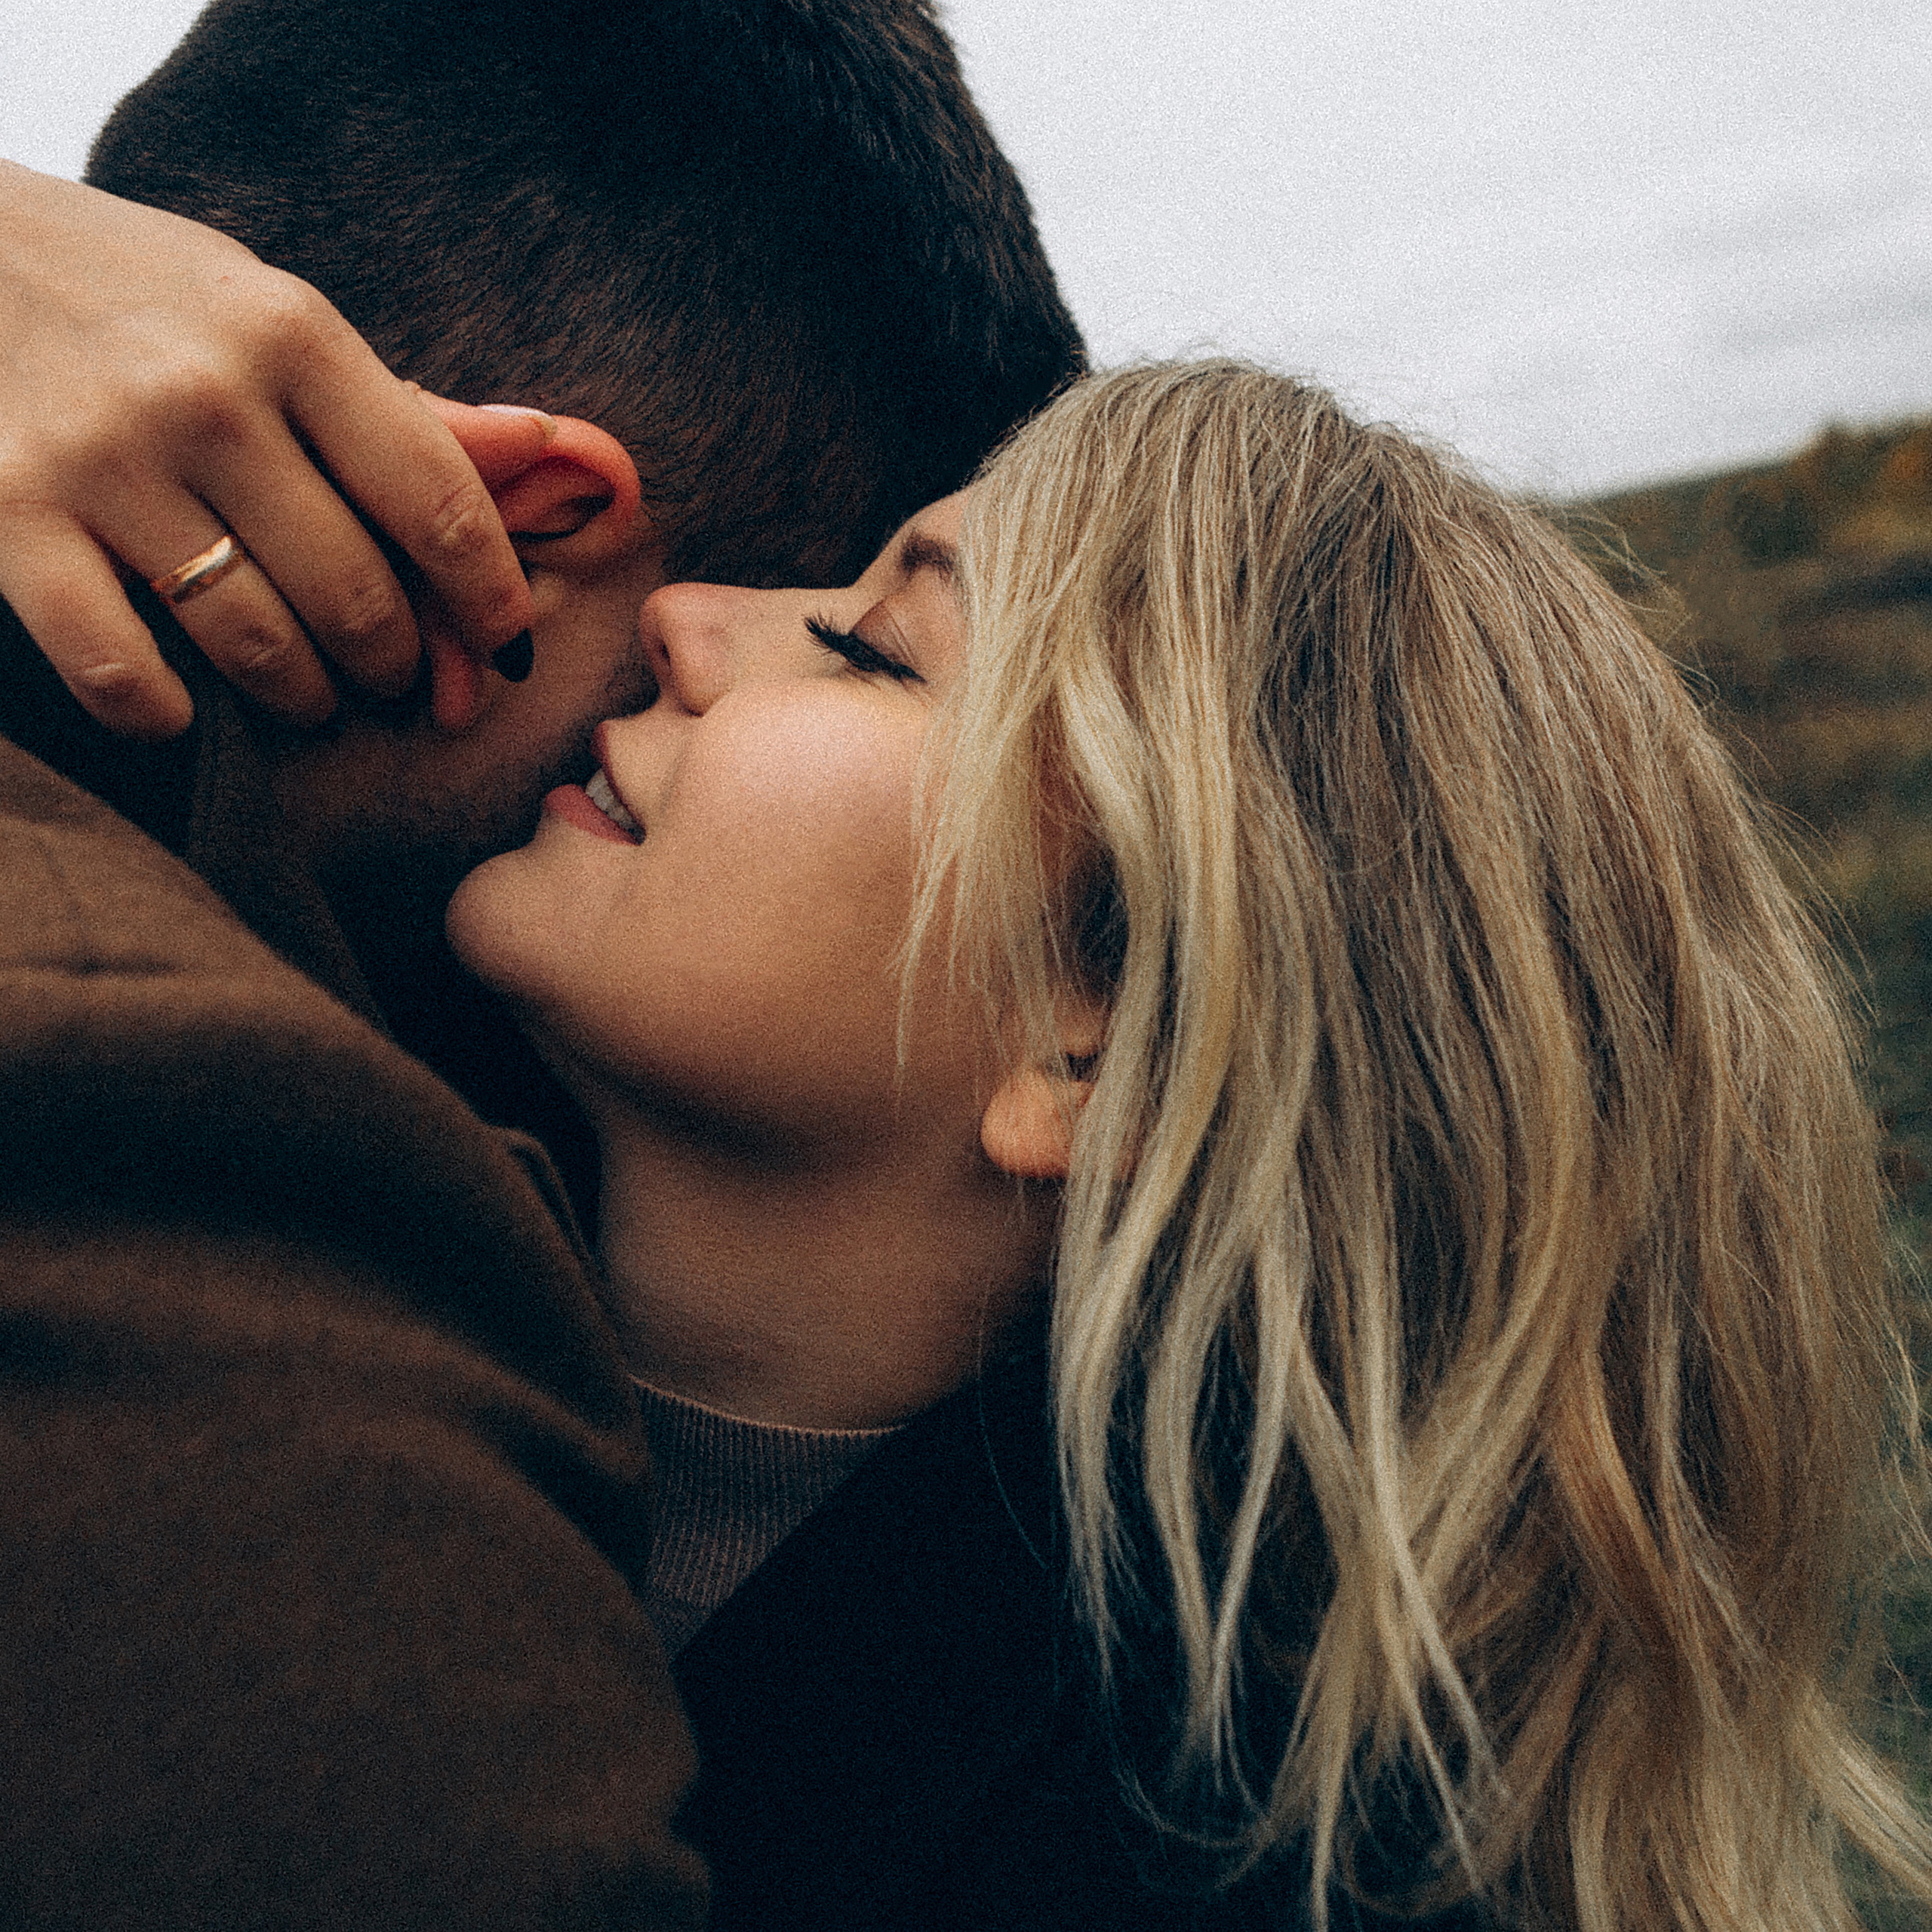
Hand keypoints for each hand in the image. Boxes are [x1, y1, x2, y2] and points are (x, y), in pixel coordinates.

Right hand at [0, 161, 540, 739]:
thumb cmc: (146, 299)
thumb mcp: (274, 318)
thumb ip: (399, 405)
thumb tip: (539, 448)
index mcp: (293, 334)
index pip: (437, 501)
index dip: (491, 600)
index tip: (510, 652)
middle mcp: (206, 396)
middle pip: (354, 592)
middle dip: (394, 662)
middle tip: (393, 678)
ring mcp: (103, 458)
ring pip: (251, 640)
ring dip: (301, 694)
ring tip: (310, 695)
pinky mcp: (6, 513)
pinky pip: (117, 668)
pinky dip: (164, 713)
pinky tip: (185, 709)